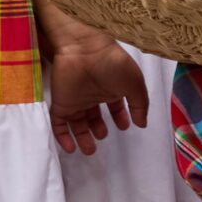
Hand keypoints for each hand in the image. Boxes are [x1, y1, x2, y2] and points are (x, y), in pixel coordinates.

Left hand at [46, 35, 149, 155]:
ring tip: (89, 149)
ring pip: (77, 123)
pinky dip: (62, 137)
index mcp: (110, 88)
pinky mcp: (60, 103)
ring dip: (82, 137)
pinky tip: (70, 148)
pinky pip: (59, 123)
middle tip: (102, 138)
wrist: (85, 51)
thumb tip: (142, 123)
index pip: (114, 106)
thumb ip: (140, 104)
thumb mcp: (135, 83)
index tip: (124, 127)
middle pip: (93, 116)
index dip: (119, 117)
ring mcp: (75, 99)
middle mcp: (92, 95)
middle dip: (98, 130)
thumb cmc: (112, 64)